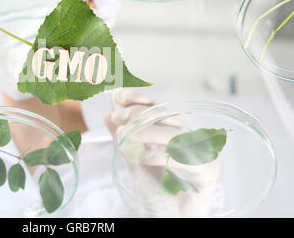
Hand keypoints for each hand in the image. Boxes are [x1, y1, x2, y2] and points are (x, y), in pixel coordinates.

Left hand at [104, 89, 219, 216]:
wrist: (172, 219)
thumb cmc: (157, 192)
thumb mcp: (133, 163)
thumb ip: (123, 141)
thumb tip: (107, 117)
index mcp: (169, 132)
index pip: (155, 107)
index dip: (137, 98)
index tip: (118, 96)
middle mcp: (185, 137)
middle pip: (165, 114)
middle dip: (138, 113)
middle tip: (117, 119)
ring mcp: (199, 152)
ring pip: (174, 132)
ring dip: (147, 131)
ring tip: (125, 136)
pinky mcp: (208, 170)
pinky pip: (184, 158)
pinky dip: (160, 155)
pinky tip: (142, 157)